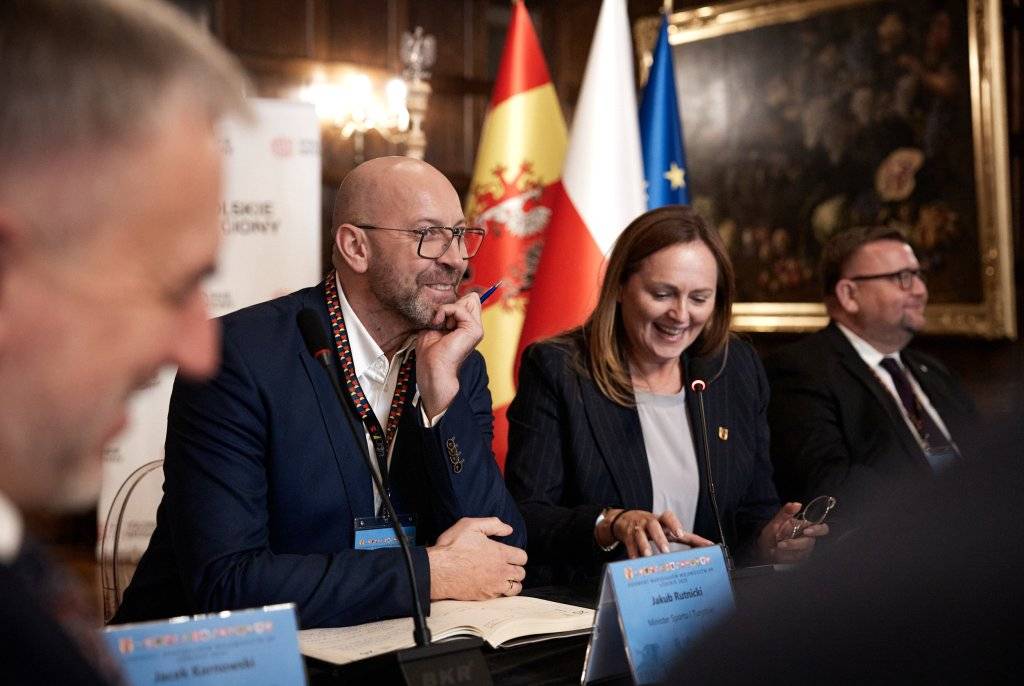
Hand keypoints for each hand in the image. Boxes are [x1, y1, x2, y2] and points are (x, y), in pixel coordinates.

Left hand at [416, 292, 482, 416]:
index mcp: (467, 328)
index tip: (439, 318)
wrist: (432, 368)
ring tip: (442, 326)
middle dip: (453, 305)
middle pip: (472, 298)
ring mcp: (477, 329)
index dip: (453, 304)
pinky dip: (446, 311)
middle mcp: (474, 328)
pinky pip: (460, 308)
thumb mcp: (435, 326)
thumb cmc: (430, 352)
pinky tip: (440, 324)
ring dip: (448, 310)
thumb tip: (449, 300)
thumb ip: (444, 312)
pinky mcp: (475, 330)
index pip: (468, 301)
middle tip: (443, 322)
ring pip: (468, 300)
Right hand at [427, 517, 526, 599]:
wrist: (437, 570)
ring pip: (515, 588)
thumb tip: (508, 529)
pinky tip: (492, 585)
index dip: (517, 554)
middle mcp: (500, 571)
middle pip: (521, 573)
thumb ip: (493, 524)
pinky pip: (502, 597)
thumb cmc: (452, 548)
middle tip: (506, 565)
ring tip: (503, 577)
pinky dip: (501, 592)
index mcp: (500, 553)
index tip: (510, 554)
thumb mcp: (471, 525)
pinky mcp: (485, 596)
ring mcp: (493, 586)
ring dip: (512, 582)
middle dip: (516, 568)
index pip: (522, 557)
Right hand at [598, 509, 713, 557]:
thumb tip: (709, 545)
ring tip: (649, 556)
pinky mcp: (627, 536)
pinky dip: (633, 554)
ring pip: (640, 535)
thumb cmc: (653, 526)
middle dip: (659, 538)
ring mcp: (637, 528)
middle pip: (654, 526)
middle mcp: (649, 522)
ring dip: (644, 546)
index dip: (674, 524)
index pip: (669, 517)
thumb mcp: (668, 529)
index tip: (680, 534)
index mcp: (662, 520)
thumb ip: (688, 537)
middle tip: (665, 551)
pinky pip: (629, 545)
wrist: (625, 520)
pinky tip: (636, 562)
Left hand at [758, 502, 829, 563]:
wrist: (764, 545)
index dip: (818, 530)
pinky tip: (775, 552)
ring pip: (800, 552)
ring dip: (786, 550)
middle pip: (809, 542)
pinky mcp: (798, 559)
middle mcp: (808, 539)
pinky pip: (793, 558)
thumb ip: (786, 512)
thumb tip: (797, 504)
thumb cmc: (774, 531)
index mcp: (807, 527)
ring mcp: (804, 551)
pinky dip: (783, 555)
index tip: (806, 531)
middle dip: (794, 543)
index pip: (822, 529)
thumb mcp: (777, 520)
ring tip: (775, 546)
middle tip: (781, 544)